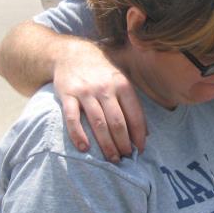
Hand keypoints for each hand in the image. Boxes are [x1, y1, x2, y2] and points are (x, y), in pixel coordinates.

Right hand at [53, 39, 145, 161]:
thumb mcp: (121, 81)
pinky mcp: (67, 94)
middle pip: (117, 122)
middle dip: (123, 144)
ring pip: (98, 123)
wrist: (72, 53)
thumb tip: (146, 132)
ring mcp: (86, 91)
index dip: (139, 135)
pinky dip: (78, 135)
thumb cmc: (101, 72)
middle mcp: (105, 88)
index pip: (135, 115)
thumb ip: (132, 104)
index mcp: (122, 85)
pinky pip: (72, 118)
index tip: (140, 150)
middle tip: (125, 158)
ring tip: (111, 159)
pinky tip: (84, 149)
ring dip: (106, 144)